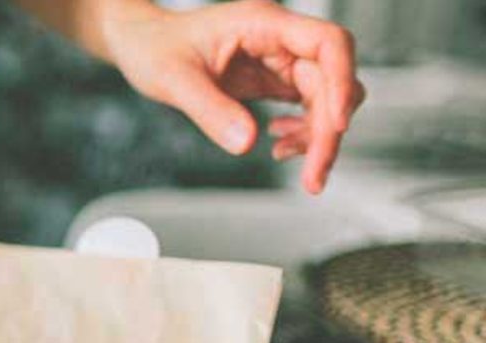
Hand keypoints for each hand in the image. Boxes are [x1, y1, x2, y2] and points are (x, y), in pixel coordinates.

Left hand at [100, 0, 365, 193]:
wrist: (143, 45)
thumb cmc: (154, 48)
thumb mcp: (175, 80)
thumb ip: (210, 110)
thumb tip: (246, 143)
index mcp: (263, 23)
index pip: (327, 43)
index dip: (342, 81)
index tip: (338, 124)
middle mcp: (280, 39)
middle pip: (331, 79)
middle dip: (328, 129)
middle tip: (315, 176)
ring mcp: (279, 59)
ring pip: (324, 97)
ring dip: (317, 135)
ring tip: (285, 157)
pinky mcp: (274, 79)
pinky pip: (306, 106)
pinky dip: (302, 131)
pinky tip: (278, 145)